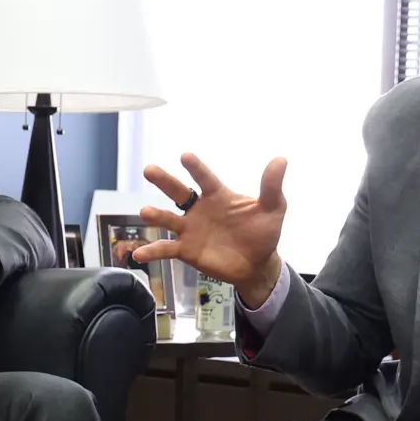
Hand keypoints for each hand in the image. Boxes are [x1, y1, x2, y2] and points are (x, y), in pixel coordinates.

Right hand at [136, 154, 287, 307]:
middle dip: (164, 181)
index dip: (196, 168)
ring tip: (145, 212)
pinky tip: (138, 254)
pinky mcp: (186, 250)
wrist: (257, 264)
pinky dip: (152, 251)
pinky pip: (166, 249)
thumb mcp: (273, 208)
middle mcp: (199, 209)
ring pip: (168, 219)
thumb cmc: (263, 232)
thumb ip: (271, 186)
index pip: (205, 178)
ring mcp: (190, 230)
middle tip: (149, 170)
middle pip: (178, 192)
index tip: (185, 156)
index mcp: (218, 195)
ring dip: (156, 215)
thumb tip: (281, 159)